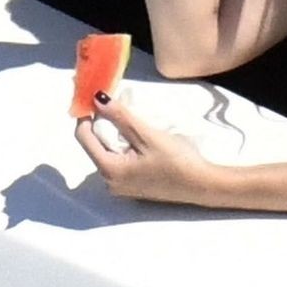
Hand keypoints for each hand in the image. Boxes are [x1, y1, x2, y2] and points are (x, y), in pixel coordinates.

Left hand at [73, 91, 218, 206]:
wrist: (203, 185)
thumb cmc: (176, 161)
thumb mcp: (148, 135)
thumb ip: (121, 117)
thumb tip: (97, 98)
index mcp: (109, 170)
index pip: (84, 138)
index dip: (87, 115)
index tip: (96, 98)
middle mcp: (109, 182)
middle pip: (96, 146)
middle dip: (104, 125)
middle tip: (120, 107)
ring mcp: (121, 187)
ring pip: (108, 154)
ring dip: (116, 136)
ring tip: (135, 123)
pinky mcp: (133, 188)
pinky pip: (120, 163)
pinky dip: (125, 148)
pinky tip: (142, 142)